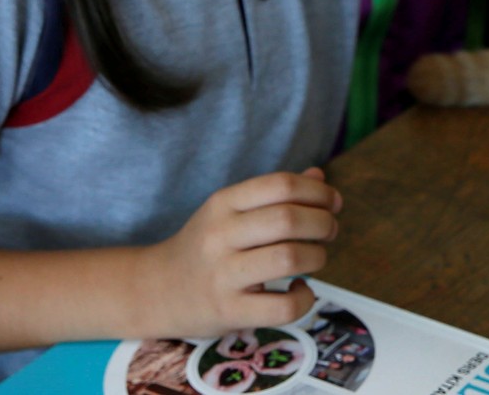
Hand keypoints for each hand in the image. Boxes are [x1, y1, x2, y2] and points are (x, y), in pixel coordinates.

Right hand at [140, 167, 341, 337]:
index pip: (281, 185)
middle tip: (330, 231)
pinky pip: (282, 307)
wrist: (154, 290)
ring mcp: (222, 275)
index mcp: (223, 203)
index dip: (318, 192)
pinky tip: (301, 290)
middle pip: (289, 219)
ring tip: (316, 257)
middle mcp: (220, 235)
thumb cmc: (205, 246)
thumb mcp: (230, 211)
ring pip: (289, 258)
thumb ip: (274, 194)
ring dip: (317, 256)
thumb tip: (320, 177)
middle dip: (324, 223)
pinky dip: (305, 298)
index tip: (333, 202)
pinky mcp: (228, 312)